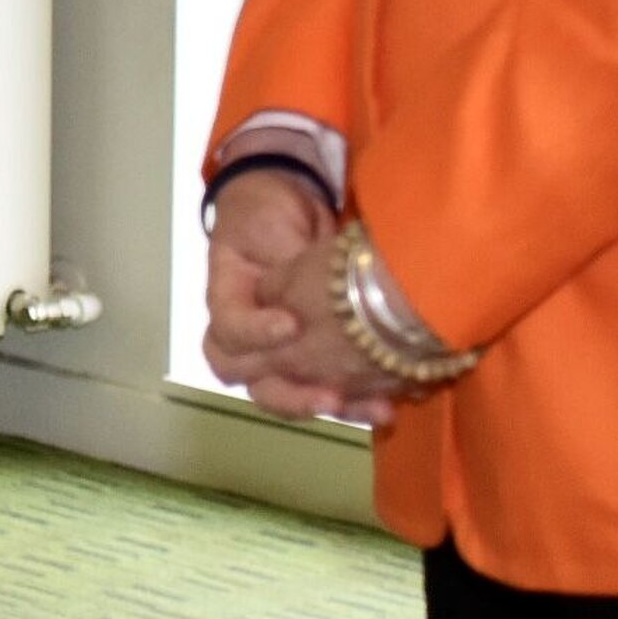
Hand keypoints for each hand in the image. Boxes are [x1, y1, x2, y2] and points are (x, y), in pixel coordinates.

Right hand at [199, 177, 396, 426]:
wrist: (287, 209)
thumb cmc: (266, 213)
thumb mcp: (261, 221)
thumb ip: (274, 248)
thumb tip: (300, 269)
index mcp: (228, 301)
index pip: (228, 331)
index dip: (255, 334)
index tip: (291, 324)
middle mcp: (251, 336)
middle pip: (254, 381)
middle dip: (292, 395)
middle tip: (330, 395)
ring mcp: (285, 350)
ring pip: (294, 395)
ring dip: (331, 406)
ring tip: (372, 409)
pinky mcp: (319, 356)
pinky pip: (331, 389)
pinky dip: (358, 402)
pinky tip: (389, 405)